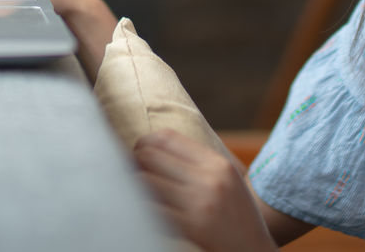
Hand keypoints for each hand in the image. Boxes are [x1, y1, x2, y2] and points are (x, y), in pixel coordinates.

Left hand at [133, 129, 277, 251]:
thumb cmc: (239, 218)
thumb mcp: (229, 181)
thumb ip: (201, 163)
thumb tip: (159, 146)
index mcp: (218, 164)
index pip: (168, 138)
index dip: (145, 141)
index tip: (137, 151)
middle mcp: (209, 178)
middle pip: (151, 155)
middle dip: (133, 161)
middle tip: (125, 170)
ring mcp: (198, 202)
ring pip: (145, 180)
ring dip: (132, 184)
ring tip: (127, 188)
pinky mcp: (190, 226)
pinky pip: (151, 209)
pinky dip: (139, 207)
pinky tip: (137, 209)